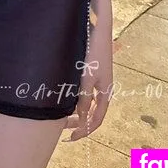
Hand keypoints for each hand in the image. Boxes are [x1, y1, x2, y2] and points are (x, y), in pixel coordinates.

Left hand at [63, 20, 111, 140]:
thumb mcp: (86, 78)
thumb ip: (84, 98)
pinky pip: (85, 92)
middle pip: (92, 113)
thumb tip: (81, 117)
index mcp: (105, 93)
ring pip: (88, 103)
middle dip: (79, 123)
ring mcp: (99, 80)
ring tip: (62, 117)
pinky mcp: (93, 72)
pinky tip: (66, 98)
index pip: (96, 119)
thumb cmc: (92, 53)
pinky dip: (76, 100)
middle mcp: (103, 89)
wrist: (98, 29)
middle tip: (64, 131)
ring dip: (77, 112)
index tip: (70, 138)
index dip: (84, 130)